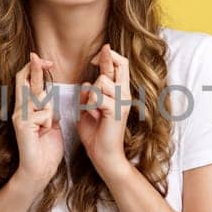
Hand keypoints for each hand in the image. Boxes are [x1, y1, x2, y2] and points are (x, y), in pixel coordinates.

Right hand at [12, 52, 63, 185]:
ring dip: (49, 110)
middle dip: (34, 68)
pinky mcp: (22, 124)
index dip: (36, 69)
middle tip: (37, 56)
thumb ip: (48, 110)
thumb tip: (51, 98)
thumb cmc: (46, 150)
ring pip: (40, 98)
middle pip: (25, 81)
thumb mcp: (51, 124)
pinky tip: (44, 134)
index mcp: (27, 109)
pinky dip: (49, 122)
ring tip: (46, 129)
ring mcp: (19, 117)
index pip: (28, 83)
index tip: (47, 62)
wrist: (38, 171)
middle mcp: (19, 110)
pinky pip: (43, 112)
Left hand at [76, 43, 130, 171]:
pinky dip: (89, 105)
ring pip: (102, 82)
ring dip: (90, 94)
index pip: (120, 65)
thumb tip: (87, 82)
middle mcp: (124, 94)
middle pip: (121, 64)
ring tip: (92, 109)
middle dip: (106, 58)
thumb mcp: (88, 109)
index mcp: (119, 92)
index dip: (108, 55)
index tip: (95, 58)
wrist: (104, 155)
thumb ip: (89, 95)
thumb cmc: (96, 134)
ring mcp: (122, 102)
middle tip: (94, 60)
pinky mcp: (116, 111)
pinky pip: (97, 97)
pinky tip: (93, 115)